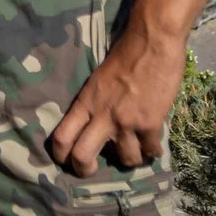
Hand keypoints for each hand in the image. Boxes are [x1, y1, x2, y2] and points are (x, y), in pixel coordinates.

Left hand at [49, 17, 185, 173]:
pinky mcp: (150, 123)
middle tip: (94, 171)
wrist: (152, 43)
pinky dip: (153, 152)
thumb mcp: (99, 80)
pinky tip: (154, 147)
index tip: (67, 162)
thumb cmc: (125, 56)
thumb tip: (95, 126)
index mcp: (85, 101)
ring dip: (131, 160)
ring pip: (125, 160)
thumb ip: (95, 103)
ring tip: (135, 153)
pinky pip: (150, 151)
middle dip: (85, 170)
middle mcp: (102, 115)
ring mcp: (126, 121)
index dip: (61, 155)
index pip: (62, 136)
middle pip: (83, 156)